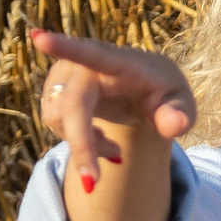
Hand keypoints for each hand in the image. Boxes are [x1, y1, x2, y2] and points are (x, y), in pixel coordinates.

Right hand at [30, 28, 195, 194]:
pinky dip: (78, 143)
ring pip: (59, 120)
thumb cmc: (164, 93)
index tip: (39, 38)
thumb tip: (173, 124)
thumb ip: (180, 115)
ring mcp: (65, 77)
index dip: (65, 46)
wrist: (145, 88)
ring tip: (114, 150)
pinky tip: (99, 141)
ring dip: (85, 145)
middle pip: (71, 106)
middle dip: (81, 145)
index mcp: (119, 61)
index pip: (91, 53)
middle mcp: (85, 66)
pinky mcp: (55, 91)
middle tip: (93, 182)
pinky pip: (56, 124)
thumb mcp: (182, 105)